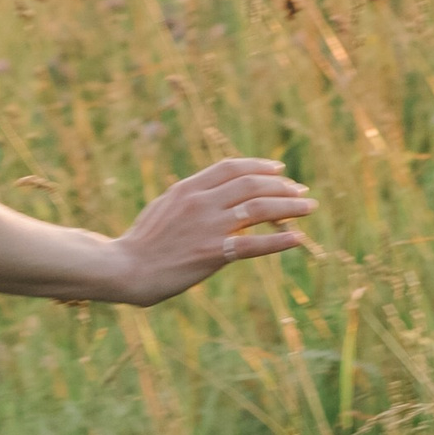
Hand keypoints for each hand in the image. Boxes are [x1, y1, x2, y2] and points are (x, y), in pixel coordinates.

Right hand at [106, 155, 317, 305]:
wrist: (124, 268)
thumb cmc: (141, 243)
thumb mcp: (163, 208)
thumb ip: (189, 198)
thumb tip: (211, 192)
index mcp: (188, 188)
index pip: (231, 167)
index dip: (259, 166)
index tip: (279, 170)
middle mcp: (201, 202)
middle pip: (251, 184)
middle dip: (282, 186)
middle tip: (302, 191)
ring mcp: (208, 227)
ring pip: (259, 209)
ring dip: (289, 207)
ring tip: (308, 207)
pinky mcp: (213, 253)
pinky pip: (254, 245)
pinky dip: (279, 241)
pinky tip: (298, 239)